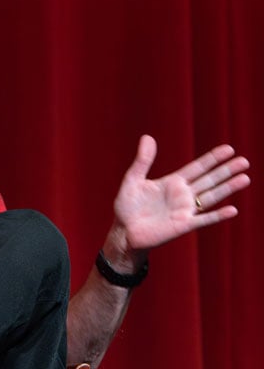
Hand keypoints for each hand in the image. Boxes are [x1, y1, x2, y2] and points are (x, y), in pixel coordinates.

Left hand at [109, 135, 249, 258]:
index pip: (197, 168)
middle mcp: (182, 195)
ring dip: (228, 188)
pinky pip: (204, 219)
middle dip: (226, 171)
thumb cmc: (126, 207)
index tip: (229, 149)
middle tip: (244, 161)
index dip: (212, 159)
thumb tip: (147, 136)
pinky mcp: (183, 225)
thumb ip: (142, 161)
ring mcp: (185, 210)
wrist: (124, 232)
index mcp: (172, 182)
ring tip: (245, 178)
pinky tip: (232, 210)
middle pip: (209, 180)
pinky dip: (217, 215)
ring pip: (211, 197)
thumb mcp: (132, 180)